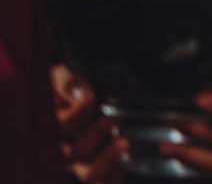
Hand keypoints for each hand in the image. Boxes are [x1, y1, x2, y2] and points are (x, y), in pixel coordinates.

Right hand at [50, 63, 128, 183]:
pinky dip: (111, 177)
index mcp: (50, 127)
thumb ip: (67, 83)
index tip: (91, 99)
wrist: (79, 96)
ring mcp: (78, 162)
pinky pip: (101, 180)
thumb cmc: (70, 87)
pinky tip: (121, 171)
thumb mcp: (64, 77)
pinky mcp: (94, 169)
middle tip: (114, 117)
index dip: (76, 114)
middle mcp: (61, 148)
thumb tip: (78, 93)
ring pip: (88, 170)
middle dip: (96, 133)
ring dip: (106, 159)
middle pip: (75, 150)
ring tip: (123, 143)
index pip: (60, 126)